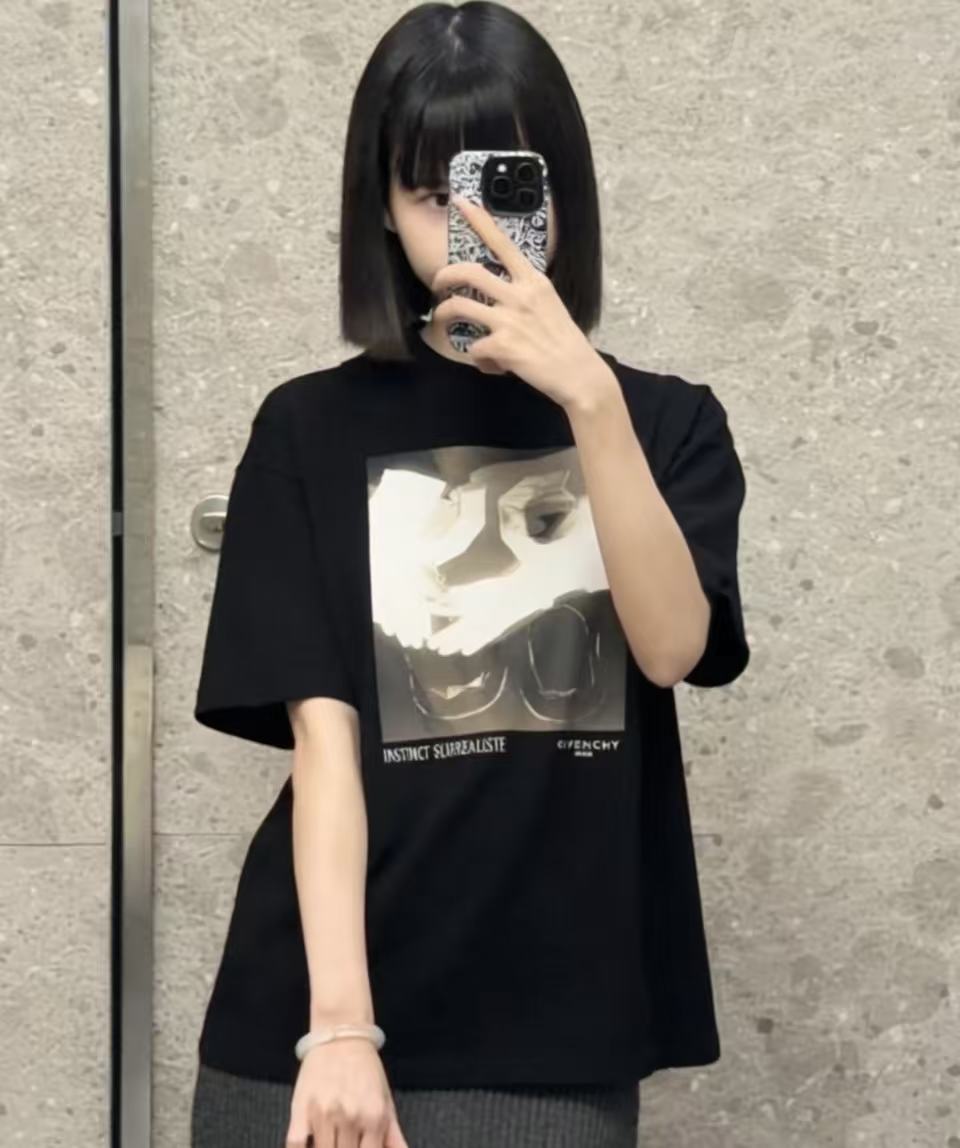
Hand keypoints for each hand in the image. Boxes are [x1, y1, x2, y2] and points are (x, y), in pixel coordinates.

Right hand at [285, 1036, 409, 1147]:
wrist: (341, 1034)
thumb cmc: (365, 1068)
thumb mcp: (385, 1100)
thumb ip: (393, 1135)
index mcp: (374, 1117)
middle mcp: (350, 1117)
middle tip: (344, 1142)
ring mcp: (323, 1114)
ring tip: (331, 1140)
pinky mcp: (300, 1109)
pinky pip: (294, 1144)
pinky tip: (309, 1144)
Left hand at [430, 193, 613, 408]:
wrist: (579, 374)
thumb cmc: (564, 342)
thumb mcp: (549, 306)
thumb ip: (523, 297)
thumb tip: (499, 306)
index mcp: (533, 282)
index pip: (503, 244)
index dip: (480, 221)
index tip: (462, 202)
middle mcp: (520, 296)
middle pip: (469, 272)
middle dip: (444, 275)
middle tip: (437, 284)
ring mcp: (510, 320)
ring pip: (459, 307)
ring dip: (444, 313)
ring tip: (441, 319)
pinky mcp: (502, 346)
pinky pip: (474, 348)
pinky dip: (479, 358)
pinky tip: (490, 364)